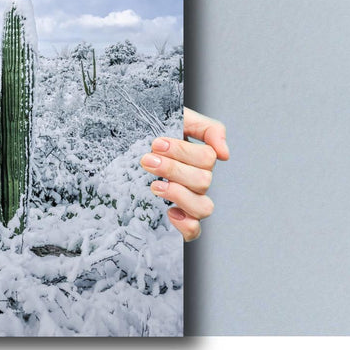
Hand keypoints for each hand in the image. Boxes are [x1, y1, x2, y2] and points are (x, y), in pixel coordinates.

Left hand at [141, 107, 228, 241]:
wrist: (123, 140)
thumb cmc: (151, 131)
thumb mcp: (179, 118)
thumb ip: (208, 128)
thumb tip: (225, 154)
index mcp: (198, 158)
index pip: (207, 158)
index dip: (182, 151)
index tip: (156, 143)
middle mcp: (197, 181)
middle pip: (203, 181)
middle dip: (173, 169)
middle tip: (147, 160)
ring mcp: (188, 201)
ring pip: (203, 207)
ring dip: (179, 195)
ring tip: (155, 185)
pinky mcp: (177, 218)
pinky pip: (193, 231)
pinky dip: (185, 225)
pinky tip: (169, 212)